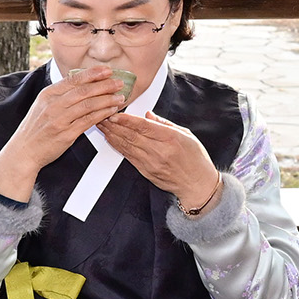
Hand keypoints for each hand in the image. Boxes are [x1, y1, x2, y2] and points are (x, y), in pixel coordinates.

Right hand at [0, 66, 127, 200]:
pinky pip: (88, 121)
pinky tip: (110, 111)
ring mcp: (59, 119)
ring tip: (119, 97)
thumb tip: (81, 84)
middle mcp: (53, 105)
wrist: (24, 151)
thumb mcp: (42, 106)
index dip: (92, 74)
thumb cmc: (35, 129)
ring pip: (88, 105)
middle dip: (104, 85)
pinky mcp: (66, 134)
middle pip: (83, 90)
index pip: (73, 79)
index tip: (106, 70)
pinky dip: (102, 114)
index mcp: (48, 94)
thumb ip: (60, 95)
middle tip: (118, 83)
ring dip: (107, 100)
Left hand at [98, 109, 224, 214]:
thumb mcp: (186, 134)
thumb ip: (165, 124)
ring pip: (127, 146)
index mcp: (171, 139)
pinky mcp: (146, 171)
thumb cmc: (195, 159)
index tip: (115, 113)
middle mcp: (159, 151)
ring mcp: (151, 163)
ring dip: (112, 135)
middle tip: (102, 116)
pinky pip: (128, 156)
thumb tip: (148, 115)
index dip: (127, 120)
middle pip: (131, 135)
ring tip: (102, 125)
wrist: (197, 185)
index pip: (144, 126)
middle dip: (114, 125)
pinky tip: (110, 139)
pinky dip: (118, 146)